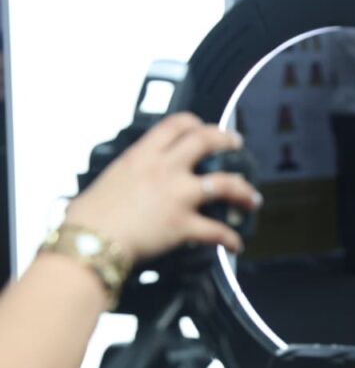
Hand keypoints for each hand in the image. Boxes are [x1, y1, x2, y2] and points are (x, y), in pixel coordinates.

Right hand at [63, 112, 261, 263]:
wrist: (89, 240)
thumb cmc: (89, 217)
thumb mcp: (109, 180)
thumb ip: (128, 175)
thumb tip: (128, 182)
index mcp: (142, 156)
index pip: (175, 125)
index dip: (195, 123)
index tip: (204, 126)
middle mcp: (164, 169)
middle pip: (206, 142)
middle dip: (227, 140)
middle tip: (237, 145)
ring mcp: (177, 196)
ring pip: (225, 184)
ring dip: (244, 191)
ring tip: (252, 198)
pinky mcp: (183, 224)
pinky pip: (217, 231)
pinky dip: (230, 239)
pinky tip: (236, 244)